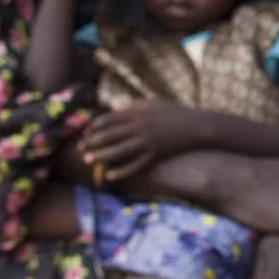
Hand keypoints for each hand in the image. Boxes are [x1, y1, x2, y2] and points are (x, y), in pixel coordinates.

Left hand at [82, 101, 200, 179]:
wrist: (198, 126)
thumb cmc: (176, 112)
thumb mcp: (154, 102)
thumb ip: (133, 105)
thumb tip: (114, 108)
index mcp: (137, 112)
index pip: (107, 119)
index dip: (93, 127)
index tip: (86, 134)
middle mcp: (139, 126)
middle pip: (109, 135)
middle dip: (91, 142)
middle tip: (80, 149)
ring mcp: (147, 142)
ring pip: (118, 151)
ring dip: (101, 156)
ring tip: (88, 161)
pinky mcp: (155, 155)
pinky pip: (135, 165)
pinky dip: (121, 171)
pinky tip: (110, 175)